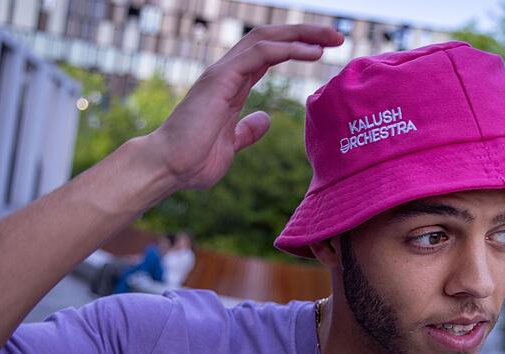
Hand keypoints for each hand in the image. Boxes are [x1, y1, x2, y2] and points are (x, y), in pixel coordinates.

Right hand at [146, 24, 342, 190]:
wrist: (168, 168)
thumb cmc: (193, 161)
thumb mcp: (231, 144)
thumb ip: (247, 130)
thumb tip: (265, 119)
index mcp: (232, 85)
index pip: (268, 55)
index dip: (296, 48)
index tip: (325, 52)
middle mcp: (227, 72)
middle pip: (270, 39)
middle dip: (304, 33)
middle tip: (336, 36)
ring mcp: (223, 72)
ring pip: (266, 38)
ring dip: (301, 35)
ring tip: (331, 39)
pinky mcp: (220, 78)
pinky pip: (259, 54)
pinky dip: (287, 48)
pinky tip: (312, 52)